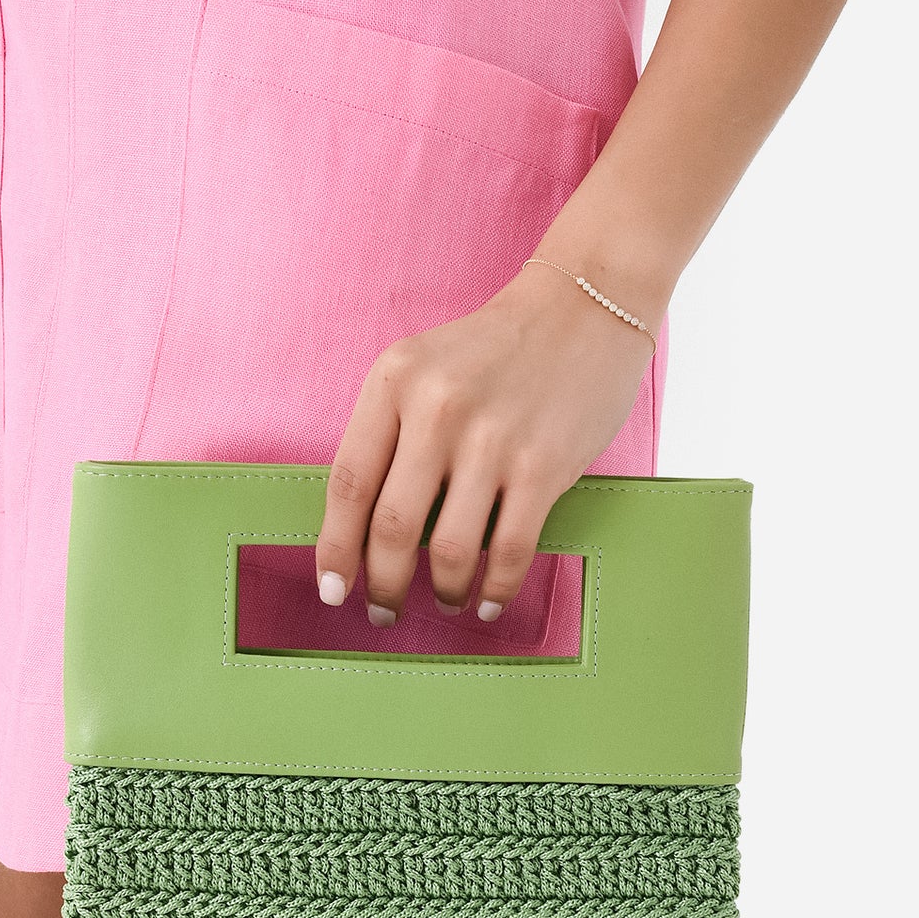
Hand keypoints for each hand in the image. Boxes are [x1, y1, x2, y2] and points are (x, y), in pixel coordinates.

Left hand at [314, 263, 659, 624]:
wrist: (585, 307)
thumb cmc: (497, 349)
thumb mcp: (422, 368)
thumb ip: (392, 432)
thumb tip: (365, 528)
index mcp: (394, 382)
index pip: (348, 483)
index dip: (335, 548)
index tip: (333, 588)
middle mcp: (437, 409)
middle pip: (391, 526)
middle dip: (382, 583)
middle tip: (384, 609)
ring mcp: (492, 439)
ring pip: (447, 548)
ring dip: (442, 591)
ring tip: (444, 601)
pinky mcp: (542, 465)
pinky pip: (508, 549)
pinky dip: (494, 587)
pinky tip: (488, 599)